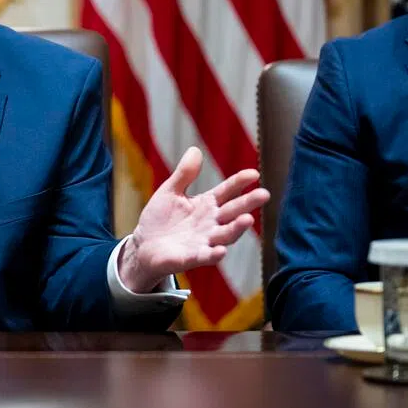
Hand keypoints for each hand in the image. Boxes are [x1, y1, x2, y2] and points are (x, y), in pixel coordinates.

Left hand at [119, 147, 268, 292]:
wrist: (143, 246)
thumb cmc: (160, 218)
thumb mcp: (170, 191)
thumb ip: (184, 174)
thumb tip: (195, 149)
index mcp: (207, 205)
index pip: (227, 191)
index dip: (239, 182)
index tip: (253, 173)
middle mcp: (211, 223)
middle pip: (233, 211)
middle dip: (248, 203)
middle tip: (264, 194)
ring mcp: (204, 241)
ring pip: (225, 235)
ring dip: (237, 228)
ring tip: (247, 219)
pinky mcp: (191, 258)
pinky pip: (205, 256)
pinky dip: (213, 254)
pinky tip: (221, 250)